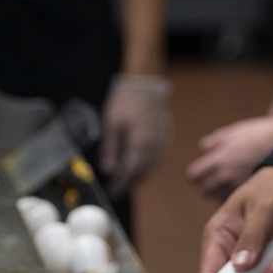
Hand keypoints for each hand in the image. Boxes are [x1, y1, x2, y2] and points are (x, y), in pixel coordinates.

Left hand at [100, 74, 171, 194]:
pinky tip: (139, 166)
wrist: (144, 84)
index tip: (113, 188)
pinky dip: (149, 165)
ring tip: (128, 180)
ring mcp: (162, 140)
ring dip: (141, 175)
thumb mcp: (111, 124)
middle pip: (144, 171)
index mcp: (140, 142)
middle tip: (119, 188)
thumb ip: (110, 149)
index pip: (132, 170)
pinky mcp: (165, 136)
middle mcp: (154, 144)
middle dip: (131, 181)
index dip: (122, 181)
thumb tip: (107, 169)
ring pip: (153, 165)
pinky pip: (158, 157)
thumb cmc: (126, 102)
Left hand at [186, 103, 272, 198]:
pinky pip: (238, 204)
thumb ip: (216, 140)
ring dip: (222, 195)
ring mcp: (238, 185)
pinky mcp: (252, 194)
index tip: (200, 176)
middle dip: (208, 188)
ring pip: (220, 200)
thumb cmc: (260, 135)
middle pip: (205, 191)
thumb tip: (204, 146)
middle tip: (216, 183)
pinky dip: (237, 200)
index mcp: (218, 158)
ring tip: (232, 188)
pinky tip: (244, 193)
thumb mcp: (236, 132)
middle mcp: (226, 174)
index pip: (194, 176)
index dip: (196, 176)